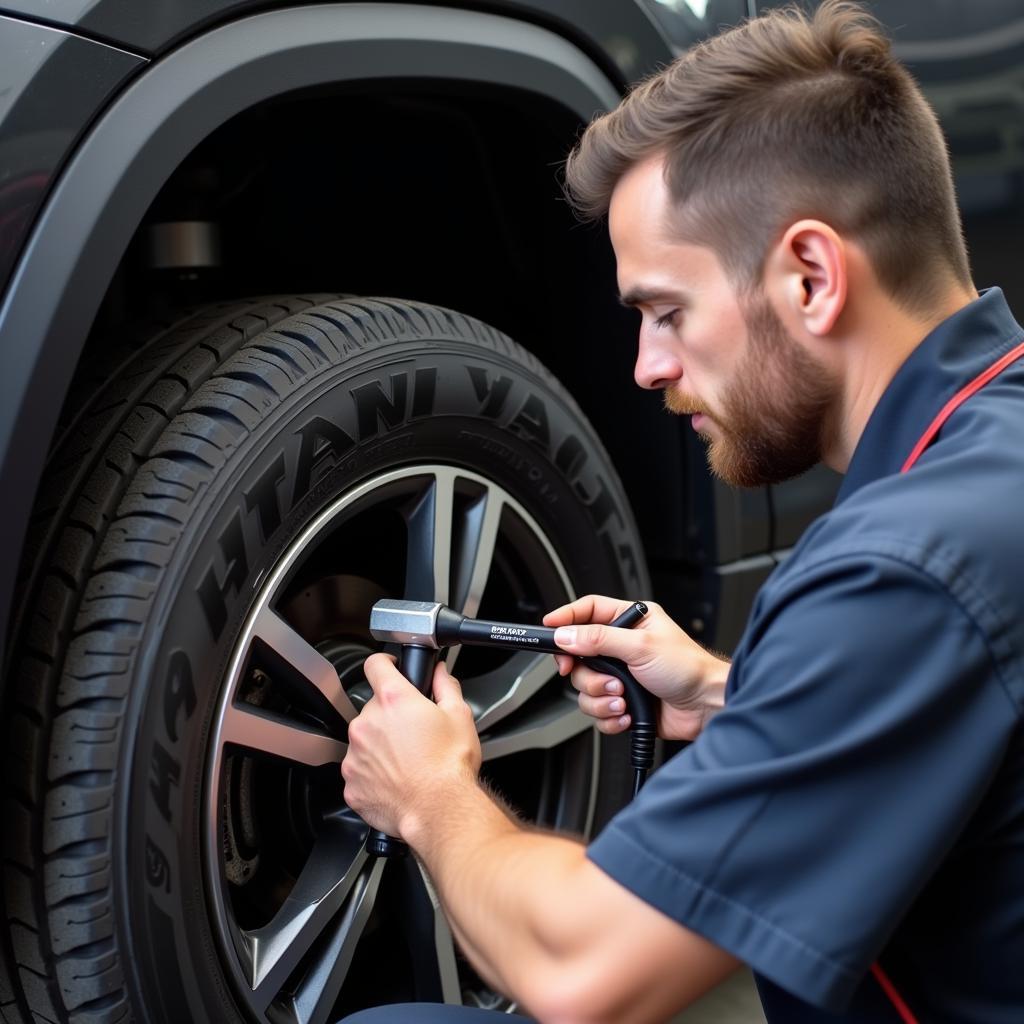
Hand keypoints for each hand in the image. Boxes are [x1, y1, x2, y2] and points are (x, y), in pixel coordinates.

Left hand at [341, 654, 481, 837]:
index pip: (375, 665)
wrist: (439, 810)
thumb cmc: (449, 767)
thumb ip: (445, 685)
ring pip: (364, 740)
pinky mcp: (351, 782)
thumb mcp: (459, 715)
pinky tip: (396, 780)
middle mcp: (368, 724)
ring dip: (380, 745)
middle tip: (412, 733)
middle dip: (390, 716)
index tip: (390, 669)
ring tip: (406, 761)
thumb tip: (440, 673)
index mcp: (393, 701)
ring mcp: (355, 754)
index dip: (385, 664)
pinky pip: (359, 771)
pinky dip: (373, 774)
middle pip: (373, 708)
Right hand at [543, 596, 728, 741]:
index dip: (566, 618)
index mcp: (629, 622)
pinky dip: (609, 716)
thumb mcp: (640, 647)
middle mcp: (622, 647)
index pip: (587, 611)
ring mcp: (621, 675)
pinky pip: (597, 711)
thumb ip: (599, 639)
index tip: (548, 629)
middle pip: (578, 656)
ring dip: (601, 698)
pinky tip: (627, 712)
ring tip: (623, 698)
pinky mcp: (623, 701)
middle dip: (588, 675)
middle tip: (604, 680)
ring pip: (584, 687)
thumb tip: (566, 635)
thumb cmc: (689, 668)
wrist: (707, 707)